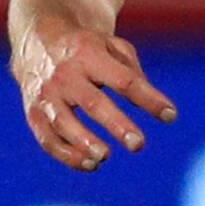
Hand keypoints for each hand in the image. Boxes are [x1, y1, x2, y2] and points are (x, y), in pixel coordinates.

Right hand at [13, 20, 176, 170]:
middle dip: (116, 124)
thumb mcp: (112, 46)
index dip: (147, 98)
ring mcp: (47, 95)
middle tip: (138, 144)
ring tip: (105, 157)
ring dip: (84, 142)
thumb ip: (133, 72)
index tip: (170, 115)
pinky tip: (90, 164)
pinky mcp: (33, 113)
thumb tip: (153, 104)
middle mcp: (66, 75)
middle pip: (93, 102)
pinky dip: (66, 154)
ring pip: (63, 123)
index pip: (123, 80)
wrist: (37, 41)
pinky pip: (47, 138)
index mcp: (89, 54)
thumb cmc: (86, 49)